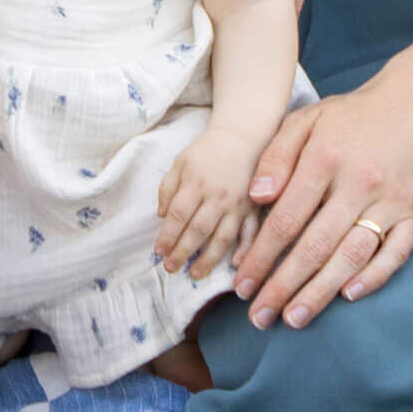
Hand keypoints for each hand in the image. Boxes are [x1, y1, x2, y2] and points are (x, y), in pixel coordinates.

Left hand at [155, 125, 260, 280]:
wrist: (243, 137)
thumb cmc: (207, 151)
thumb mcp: (181, 162)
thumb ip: (168, 188)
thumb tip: (161, 216)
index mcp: (196, 184)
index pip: (178, 215)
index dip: (167, 235)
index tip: (159, 251)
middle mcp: (217, 197)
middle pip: (198, 230)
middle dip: (183, 252)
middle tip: (170, 268)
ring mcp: (237, 205)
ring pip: (223, 237)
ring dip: (209, 259)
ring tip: (195, 274)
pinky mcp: (253, 209)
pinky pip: (251, 233)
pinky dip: (245, 250)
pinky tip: (236, 265)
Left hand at [231, 85, 412, 329]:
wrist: (412, 107)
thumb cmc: (348, 119)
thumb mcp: (304, 121)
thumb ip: (275, 156)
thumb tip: (257, 196)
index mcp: (325, 159)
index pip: (286, 219)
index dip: (261, 256)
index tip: (241, 285)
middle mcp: (359, 183)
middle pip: (316, 245)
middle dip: (283, 286)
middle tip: (259, 317)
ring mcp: (390, 202)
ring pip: (352, 255)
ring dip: (321, 291)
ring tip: (294, 318)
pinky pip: (396, 253)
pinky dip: (374, 276)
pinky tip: (348, 295)